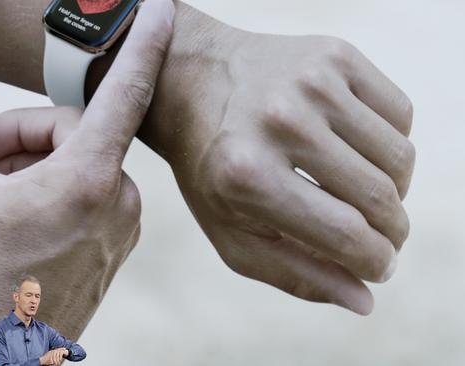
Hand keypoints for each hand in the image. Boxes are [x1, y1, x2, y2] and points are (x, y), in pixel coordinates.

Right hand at [0, 0, 173, 363]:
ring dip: (32, 166)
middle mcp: (118, 199)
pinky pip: (86, 193)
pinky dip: (51, 191)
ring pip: (78, 163)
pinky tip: (15, 217)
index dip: (143, 43)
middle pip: (75, 131)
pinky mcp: (114, 245)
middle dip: (23, 136)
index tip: (163, 11)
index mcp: (86, 178)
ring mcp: (121, 225)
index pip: (124, 92)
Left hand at [140, 8, 414, 314]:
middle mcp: (281, 121)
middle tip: (380, 236)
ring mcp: (311, 81)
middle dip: (392, 232)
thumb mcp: (232, 233)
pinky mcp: (335, 54)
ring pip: (401, 157)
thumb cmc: (212, 170)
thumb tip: (365, 299)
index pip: (348, 236)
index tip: (378, 266)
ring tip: (365, 195)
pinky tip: (357, 151)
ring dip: (395, 189)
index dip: (376, 263)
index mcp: (247, 175)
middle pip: (381, 198)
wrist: (194, 84)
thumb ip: (295, 273)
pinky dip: (391, 144)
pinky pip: (401, 115)